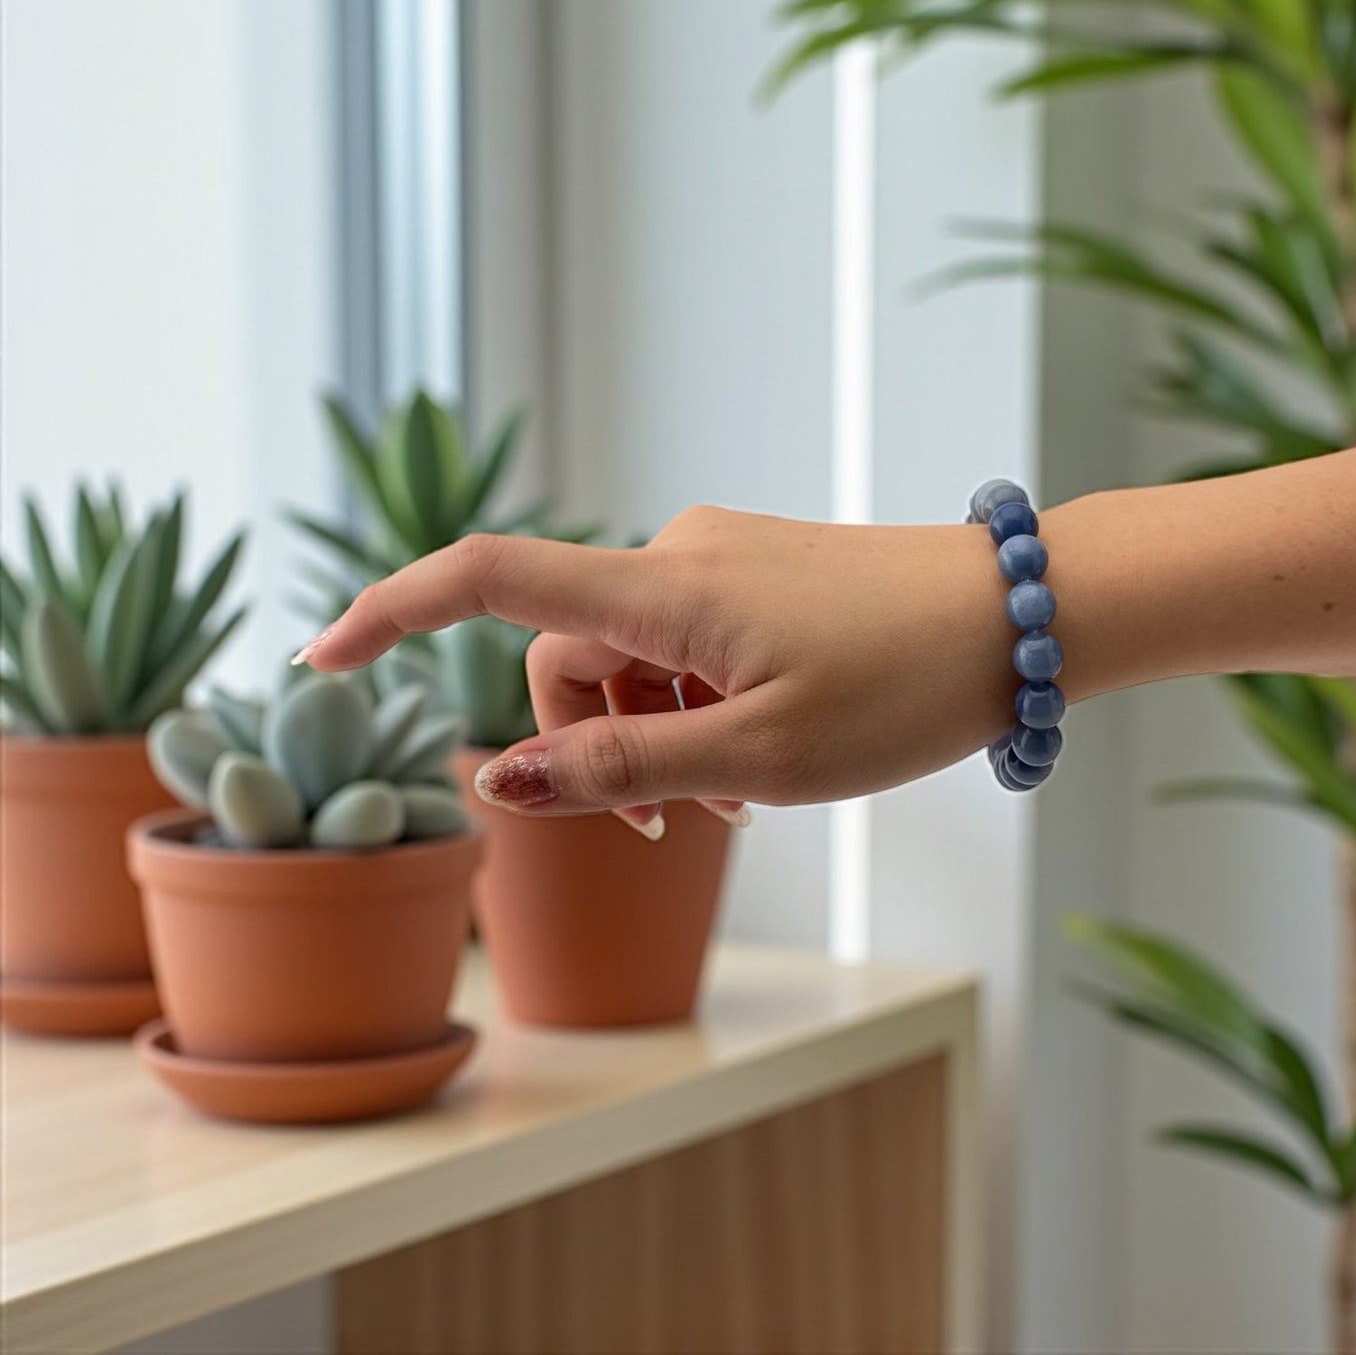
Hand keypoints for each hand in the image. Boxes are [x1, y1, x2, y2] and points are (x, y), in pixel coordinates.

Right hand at [299, 506, 1017, 832]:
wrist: (1017, 619)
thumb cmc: (903, 685)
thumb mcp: (757, 755)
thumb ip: (619, 770)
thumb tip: (492, 781)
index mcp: (662, 589)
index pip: (486, 578)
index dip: (389, 613)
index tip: (320, 656)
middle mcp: (674, 555)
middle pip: (566, 655)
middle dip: (596, 745)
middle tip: (686, 818)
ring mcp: (715, 561)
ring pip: (628, 661)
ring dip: (657, 735)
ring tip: (746, 788)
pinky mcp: (749, 576)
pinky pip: (681, 645)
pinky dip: (694, 706)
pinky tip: (762, 747)